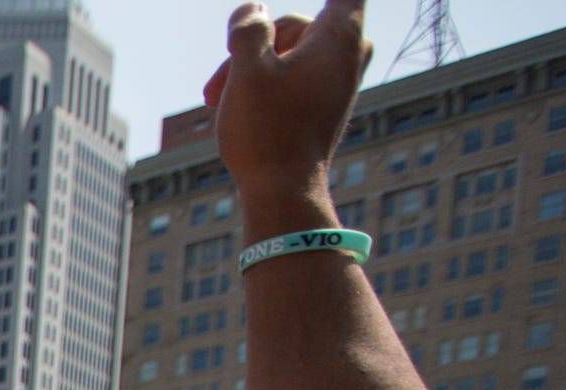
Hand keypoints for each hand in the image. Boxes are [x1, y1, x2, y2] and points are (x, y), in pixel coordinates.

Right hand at [205, 0, 371, 221]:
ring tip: (216, 100)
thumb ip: (248, 25)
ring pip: (289, 52)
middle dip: (255, 41)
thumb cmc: (268, 132)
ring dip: (249, 67)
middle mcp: (349, 54)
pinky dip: (263, 84)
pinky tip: (232, 107)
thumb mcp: (245, 69)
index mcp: (340, 36)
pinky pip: (292, 76)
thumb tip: (254, 10)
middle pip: (298, 23)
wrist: (282, 195)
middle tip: (220, 78)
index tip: (283, 10)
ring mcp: (339, 81)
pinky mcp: (325, 103)